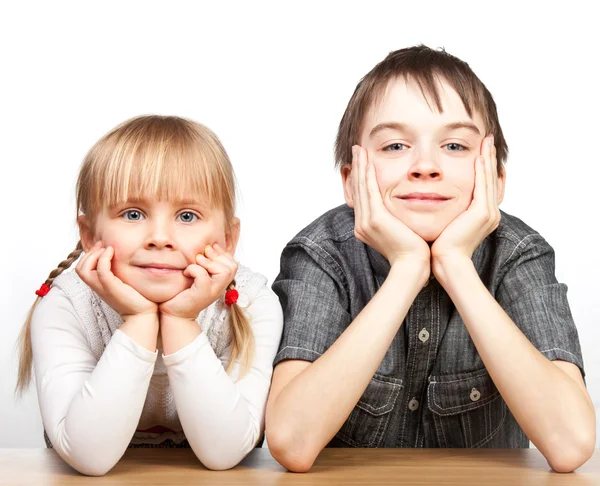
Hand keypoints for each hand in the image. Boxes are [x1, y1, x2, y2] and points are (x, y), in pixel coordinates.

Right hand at [75, 242, 157, 317]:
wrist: (142, 314)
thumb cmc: (136, 297)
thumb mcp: (123, 281)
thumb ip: (117, 271)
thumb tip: (119, 256)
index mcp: (98, 285)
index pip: (82, 268)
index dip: (89, 255)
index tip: (102, 246)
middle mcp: (97, 286)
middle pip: (80, 268)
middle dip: (89, 253)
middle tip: (103, 245)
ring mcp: (102, 288)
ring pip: (84, 269)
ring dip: (94, 255)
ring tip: (107, 248)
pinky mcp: (111, 287)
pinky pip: (101, 270)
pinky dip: (104, 259)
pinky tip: (112, 252)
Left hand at [159, 243, 237, 320]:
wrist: (174, 313)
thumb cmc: (183, 293)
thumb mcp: (197, 275)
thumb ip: (205, 264)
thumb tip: (209, 246)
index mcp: (220, 282)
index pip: (233, 264)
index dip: (223, 253)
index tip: (211, 248)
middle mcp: (220, 287)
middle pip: (232, 267)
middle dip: (217, 256)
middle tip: (201, 256)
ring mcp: (213, 291)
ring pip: (223, 270)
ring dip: (208, 262)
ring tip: (196, 263)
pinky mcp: (202, 293)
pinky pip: (202, 274)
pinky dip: (193, 269)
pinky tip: (186, 273)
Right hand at [351, 145, 429, 270]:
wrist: (413, 265)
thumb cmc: (413, 251)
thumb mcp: (400, 230)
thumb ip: (396, 218)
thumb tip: (401, 209)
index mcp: (366, 226)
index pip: (361, 196)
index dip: (360, 177)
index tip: (362, 161)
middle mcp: (361, 223)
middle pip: (357, 189)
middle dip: (357, 167)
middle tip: (357, 149)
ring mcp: (366, 222)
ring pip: (361, 187)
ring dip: (360, 166)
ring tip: (359, 150)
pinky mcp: (375, 219)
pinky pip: (370, 192)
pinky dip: (368, 176)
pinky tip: (368, 163)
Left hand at [431, 136, 500, 275]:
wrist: (447, 263)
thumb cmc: (441, 248)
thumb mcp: (446, 224)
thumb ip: (446, 211)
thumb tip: (431, 200)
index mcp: (482, 215)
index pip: (484, 185)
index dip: (484, 166)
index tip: (481, 150)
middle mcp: (489, 212)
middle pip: (490, 178)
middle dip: (489, 157)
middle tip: (488, 139)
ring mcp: (488, 213)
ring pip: (489, 178)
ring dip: (487, 158)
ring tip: (486, 141)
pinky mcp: (482, 213)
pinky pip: (483, 185)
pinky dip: (482, 169)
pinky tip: (479, 155)